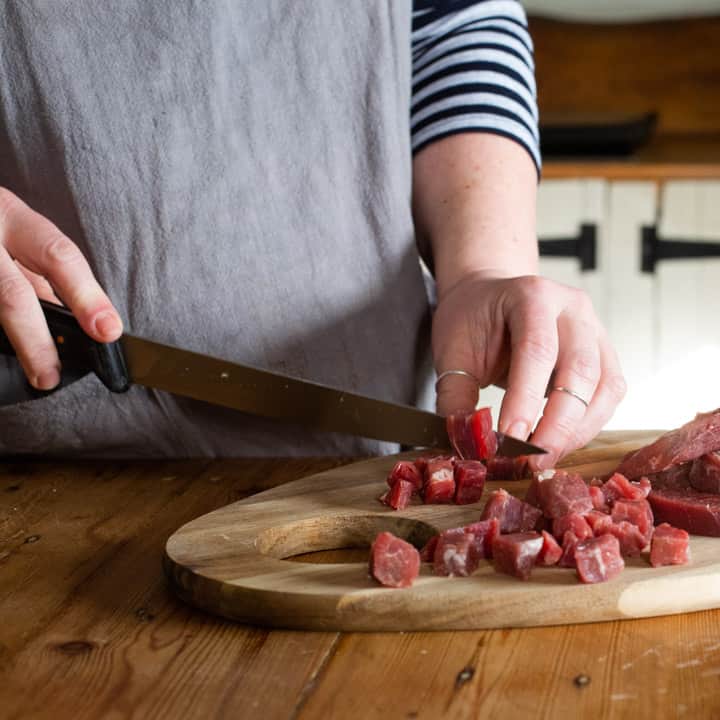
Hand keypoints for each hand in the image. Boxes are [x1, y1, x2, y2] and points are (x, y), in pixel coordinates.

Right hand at [0, 188, 122, 389]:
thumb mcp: (17, 234)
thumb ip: (41, 275)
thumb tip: (79, 322)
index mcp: (12, 217)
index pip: (59, 257)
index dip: (86, 296)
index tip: (107, 330)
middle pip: (12, 294)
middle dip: (35, 341)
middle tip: (50, 375)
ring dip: (11, 343)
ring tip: (31, 372)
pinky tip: (3, 353)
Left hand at [432, 272, 625, 469]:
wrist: (490, 297)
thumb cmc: (472, 319)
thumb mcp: (452, 352)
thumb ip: (455, 397)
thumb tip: (465, 443)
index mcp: (532, 295)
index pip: (536, 350)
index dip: (525, 400)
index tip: (508, 440)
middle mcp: (573, 309)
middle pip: (581, 371)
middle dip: (558, 425)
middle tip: (532, 461)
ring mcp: (596, 330)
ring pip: (605, 388)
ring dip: (577, 431)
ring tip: (543, 459)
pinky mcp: (605, 356)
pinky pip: (608, 395)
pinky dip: (587, 425)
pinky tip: (559, 443)